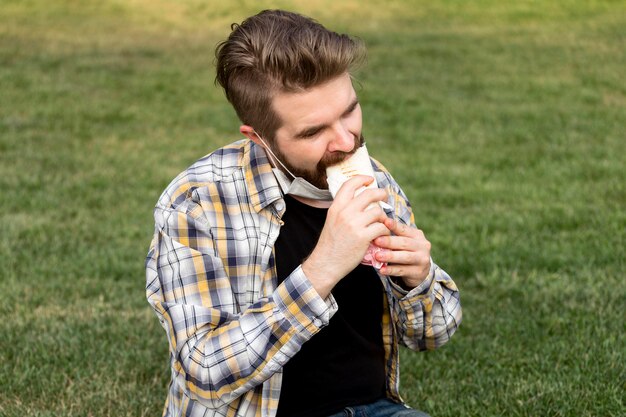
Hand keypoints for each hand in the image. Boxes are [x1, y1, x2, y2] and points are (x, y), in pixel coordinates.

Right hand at [303, 176, 389, 297]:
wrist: (326, 263)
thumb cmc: (331, 243)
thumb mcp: (332, 220)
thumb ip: (344, 209)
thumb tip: (360, 199)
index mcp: (336, 207)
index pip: (350, 184)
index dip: (362, 179)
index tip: (370, 180)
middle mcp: (344, 213)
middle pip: (369, 194)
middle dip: (381, 194)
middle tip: (384, 197)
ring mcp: (354, 224)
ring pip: (378, 211)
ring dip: (383, 217)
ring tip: (381, 223)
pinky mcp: (363, 237)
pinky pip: (382, 227)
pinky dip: (384, 230)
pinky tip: (380, 235)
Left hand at [373, 218, 431, 288]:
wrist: (420, 271)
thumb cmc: (407, 252)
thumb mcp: (404, 241)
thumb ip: (394, 235)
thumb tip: (376, 227)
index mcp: (417, 235)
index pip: (405, 229)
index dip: (395, 226)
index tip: (385, 222)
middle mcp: (422, 246)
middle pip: (405, 243)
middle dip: (389, 242)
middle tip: (376, 240)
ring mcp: (422, 260)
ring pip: (405, 257)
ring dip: (390, 256)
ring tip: (377, 256)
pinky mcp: (418, 272)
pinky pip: (402, 271)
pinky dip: (391, 270)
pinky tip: (382, 269)